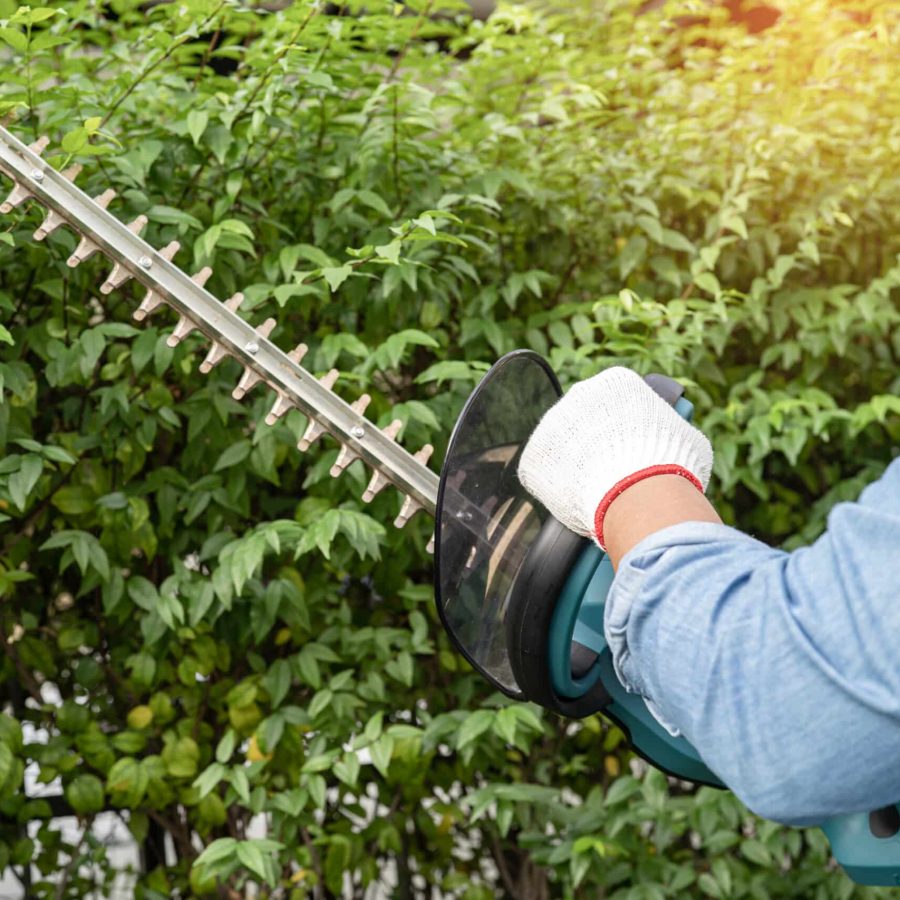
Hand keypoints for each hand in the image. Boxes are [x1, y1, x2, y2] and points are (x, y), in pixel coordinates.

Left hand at [517, 367, 713, 548]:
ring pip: (563, 447)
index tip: (632, 446)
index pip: (617, 401)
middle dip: (598, 446)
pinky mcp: (534, 458)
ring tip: (597, 490)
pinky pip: (543, 473)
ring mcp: (552, 425)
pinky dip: (556, 488)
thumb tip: (680, 441)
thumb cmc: (670, 465)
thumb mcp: (688, 438)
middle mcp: (579, 395)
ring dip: (575, 465)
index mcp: (617, 382)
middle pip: (586, 422)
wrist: (638, 493)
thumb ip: (674, 432)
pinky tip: (576, 500)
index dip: (626, 428)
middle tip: (615, 471)